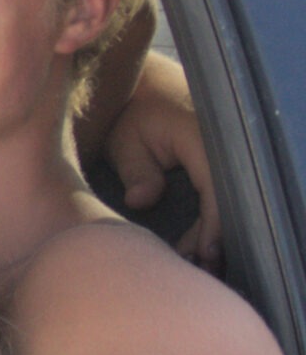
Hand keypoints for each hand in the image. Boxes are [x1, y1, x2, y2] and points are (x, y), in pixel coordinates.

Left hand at [102, 55, 220, 265]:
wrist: (140, 84)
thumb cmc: (129, 113)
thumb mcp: (125, 140)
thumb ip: (136, 170)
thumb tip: (141, 202)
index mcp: (202, 137)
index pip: (216, 190)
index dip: (214, 226)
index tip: (205, 254)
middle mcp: (222, 144)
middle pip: (229, 201)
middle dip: (217, 238)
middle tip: (198, 269)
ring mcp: (224, 150)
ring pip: (228, 200)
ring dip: (215, 232)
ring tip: (197, 264)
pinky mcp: (219, 158)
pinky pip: (221, 193)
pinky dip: (212, 219)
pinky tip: (198, 245)